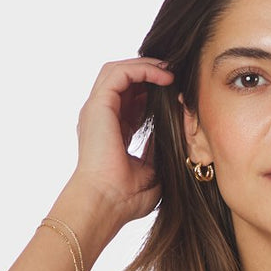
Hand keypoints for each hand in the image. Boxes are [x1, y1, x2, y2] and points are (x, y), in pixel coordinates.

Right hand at [70, 57, 175, 224]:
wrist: (106, 204)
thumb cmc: (125, 198)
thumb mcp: (151, 169)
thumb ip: (158, 147)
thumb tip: (173, 129)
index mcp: (111, 132)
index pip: (130, 101)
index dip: (151, 92)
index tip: (174, 93)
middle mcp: (100, 117)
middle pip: (122, 81)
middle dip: (148, 73)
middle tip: (174, 76)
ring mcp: (97, 110)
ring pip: (118, 70)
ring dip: (146, 66)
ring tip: (170, 72)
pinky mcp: (98, 105)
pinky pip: (120, 73)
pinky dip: (142, 69)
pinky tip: (164, 77)